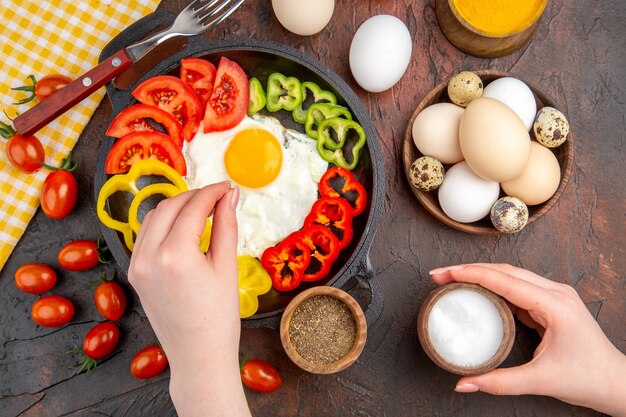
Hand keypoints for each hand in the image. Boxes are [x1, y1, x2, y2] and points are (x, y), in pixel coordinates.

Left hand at [128, 182, 250, 416]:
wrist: (198, 356)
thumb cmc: (219, 317)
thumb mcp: (227, 267)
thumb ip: (226, 225)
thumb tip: (231, 195)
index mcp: (175, 254)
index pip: (193, 208)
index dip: (212, 192)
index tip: (228, 188)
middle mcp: (149, 256)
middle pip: (168, 206)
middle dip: (193, 196)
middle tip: (217, 196)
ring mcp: (136, 265)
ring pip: (152, 218)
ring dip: (175, 207)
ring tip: (202, 209)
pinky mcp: (134, 273)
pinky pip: (145, 236)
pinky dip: (162, 224)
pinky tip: (182, 227)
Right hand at [429, 264, 625, 415]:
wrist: (616, 384)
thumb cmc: (587, 379)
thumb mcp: (540, 381)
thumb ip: (498, 382)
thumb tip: (463, 383)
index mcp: (555, 305)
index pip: (505, 281)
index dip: (472, 274)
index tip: (446, 273)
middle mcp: (556, 293)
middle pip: (505, 271)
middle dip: (469, 269)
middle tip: (440, 275)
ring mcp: (555, 296)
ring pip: (510, 275)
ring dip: (480, 275)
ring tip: (453, 279)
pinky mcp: (551, 303)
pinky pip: (517, 287)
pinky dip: (494, 287)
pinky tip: (477, 292)